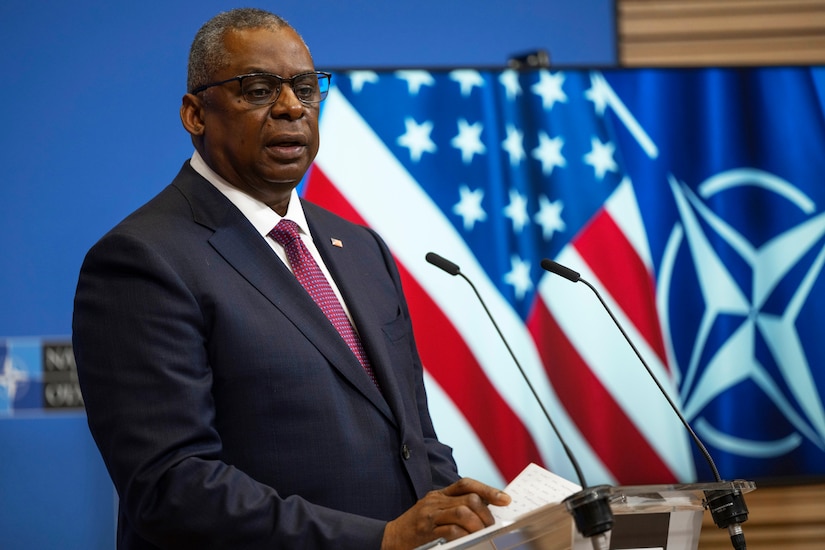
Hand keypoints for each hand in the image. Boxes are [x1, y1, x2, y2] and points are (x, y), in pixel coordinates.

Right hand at [381, 477, 510, 549]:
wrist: (389, 539)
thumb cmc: (416, 528)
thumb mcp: (434, 512)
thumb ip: (455, 508)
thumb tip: (484, 511)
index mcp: (439, 495)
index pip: (467, 484)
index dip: (488, 490)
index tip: (505, 499)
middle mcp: (435, 501)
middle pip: (470, 498)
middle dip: (486, 514)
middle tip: (491, 527)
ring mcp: (429, 515)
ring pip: (463, 512)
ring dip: (477, 525)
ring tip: (481, 535)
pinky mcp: (425, 531)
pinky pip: (451, 530)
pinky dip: (464, 536)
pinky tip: (466, 540)